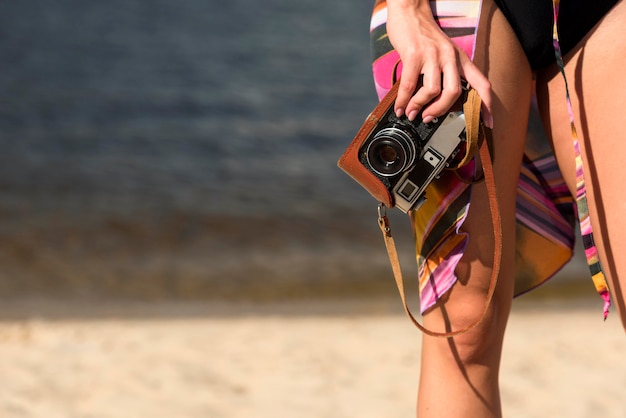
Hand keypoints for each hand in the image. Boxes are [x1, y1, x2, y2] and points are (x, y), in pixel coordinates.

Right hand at [386, 0, 492, 127]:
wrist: (410, 11)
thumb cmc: (423, 35)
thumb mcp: (443, 52)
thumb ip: (444, 72)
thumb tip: (436, 100)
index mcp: (460, 59)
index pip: (482, 84)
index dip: (487, 105)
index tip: (488, 123)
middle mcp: (450, 57)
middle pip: (454, 93)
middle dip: (440, 110)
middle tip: (429, 118)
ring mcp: (432, 56)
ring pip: (433, 91)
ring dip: (419, 106)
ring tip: (411, 112)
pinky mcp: (414, 56)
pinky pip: (409, 85)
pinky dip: (403, 101)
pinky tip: (400, 107)